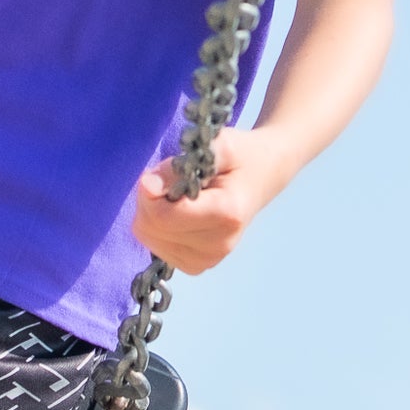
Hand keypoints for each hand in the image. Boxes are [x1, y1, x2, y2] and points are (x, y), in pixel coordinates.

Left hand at [131, 126, 299, 274]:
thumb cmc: (240, 155)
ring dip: (152, 211)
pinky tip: (177, 211)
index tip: (161, 170)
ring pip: (149, 238)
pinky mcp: (198, 266)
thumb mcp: (219, 144)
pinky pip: (156, 247)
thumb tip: (147, 186)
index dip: (150, 190)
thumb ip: (182, 164)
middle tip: (171, 178)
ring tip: (177, 193)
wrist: (263, 176)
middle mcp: (219, 244)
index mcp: (226, 214)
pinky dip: (158, 225)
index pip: (164, 217)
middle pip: (152, 228)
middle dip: (150, 199)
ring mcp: (209, 259)